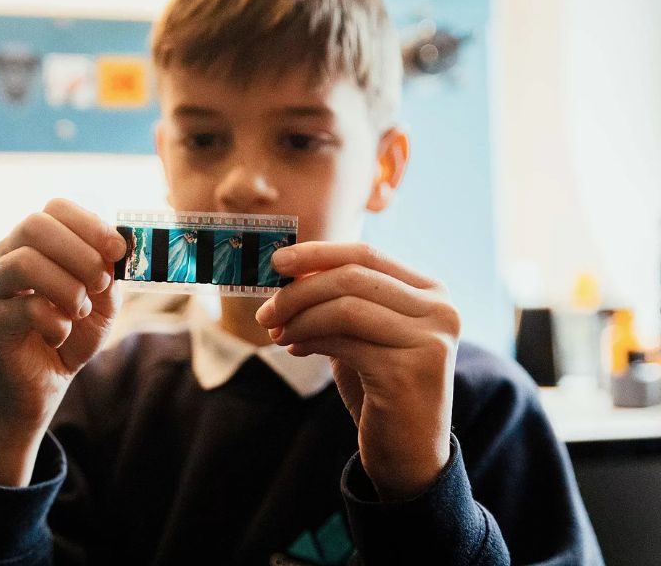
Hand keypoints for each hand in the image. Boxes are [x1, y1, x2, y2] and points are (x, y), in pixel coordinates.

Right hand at [0, 198, 125, 485]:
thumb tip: (120, 247)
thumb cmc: (73, 333)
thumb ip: (110, 273)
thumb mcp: (104, 302)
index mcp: (37, 242)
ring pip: (25, 262)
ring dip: (68, 288)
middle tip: (100, 284)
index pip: (56, 208)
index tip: (118, 250)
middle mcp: (8, 254)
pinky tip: (60, 335)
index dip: (91, 224)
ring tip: (79, 310)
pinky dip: (57, 324)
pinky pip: (27, 308)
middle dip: (80, 254)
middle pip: (35, 225)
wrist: (45, 381)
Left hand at [255, 242, 459, 500]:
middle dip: (299, 291)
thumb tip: (289, 269)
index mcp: (431, 292)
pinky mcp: (408, 371)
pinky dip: (309, 340)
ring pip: (345, 307)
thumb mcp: (360, 333)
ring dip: (300, 318)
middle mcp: (440, 311)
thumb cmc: (380, 387)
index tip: (277, 261)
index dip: (317, 253)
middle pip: (352, 277)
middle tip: (266, 312)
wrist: (408, 453)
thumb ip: (338, 299)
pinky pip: (343, 341)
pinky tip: (294, 349)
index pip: (366, 254)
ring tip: (278, 334)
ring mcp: (429, 340)